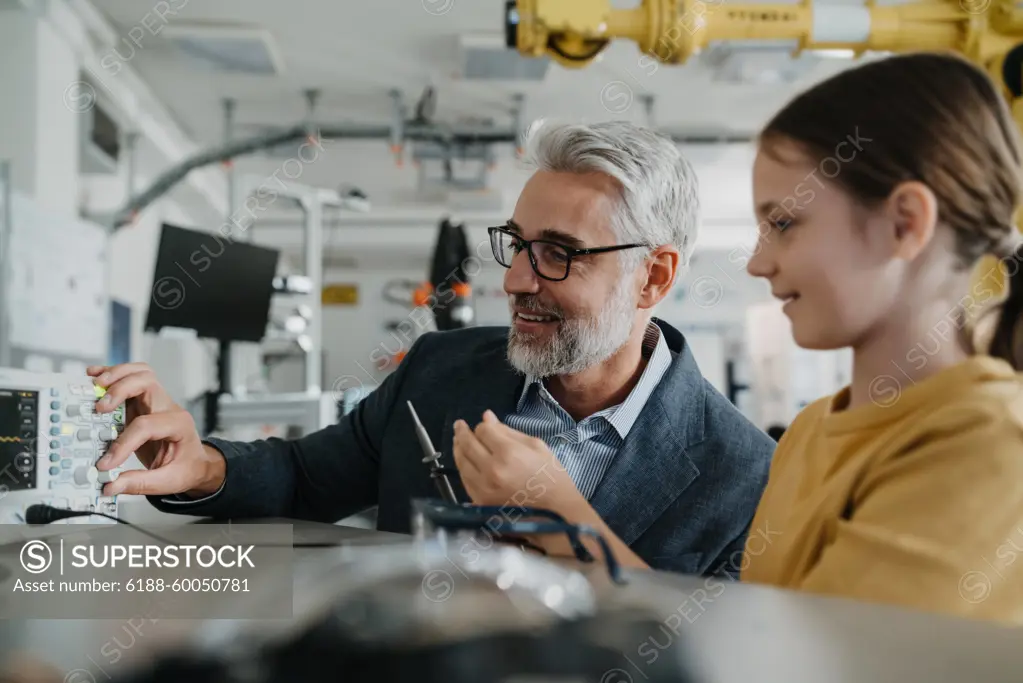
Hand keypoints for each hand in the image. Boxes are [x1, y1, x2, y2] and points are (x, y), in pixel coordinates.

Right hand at [86, 363, 224, 497]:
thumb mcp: (168, 481)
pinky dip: (114, 375)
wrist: (196, 462)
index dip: (123, 443)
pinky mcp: (143, 403)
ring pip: (140, 373)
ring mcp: (156, 402)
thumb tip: (112, 485)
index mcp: (179, 425)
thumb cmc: (187, 467)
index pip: (146, 426)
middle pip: (146, 382)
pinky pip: (131, 379)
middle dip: (120, 390)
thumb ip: (139, 484)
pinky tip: (96, 377)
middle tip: (99, 407)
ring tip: (95, 385)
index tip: (107, 462)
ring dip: (116, 375)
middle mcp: (168, 408)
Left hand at [452, 410, 583, 513]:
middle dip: (462, 432)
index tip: (486, 424)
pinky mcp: (480, 501)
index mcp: (508, 453)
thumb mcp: (536, 446)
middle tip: (459, 425)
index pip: (484, 431)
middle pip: (468, 445)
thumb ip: (509, 431)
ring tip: (458, 440)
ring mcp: (483, 487)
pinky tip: (464, 461)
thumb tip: (487, 417)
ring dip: (458, 449)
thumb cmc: (551, 477)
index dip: (483, 425)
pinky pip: (465, 480)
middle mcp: (491, 469)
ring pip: (462, 462)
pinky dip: (463, 467)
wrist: (555, 513)